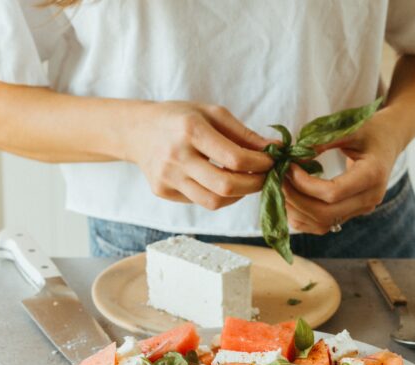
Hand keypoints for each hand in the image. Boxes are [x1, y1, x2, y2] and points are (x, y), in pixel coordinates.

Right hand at [126, 101, 273, 209]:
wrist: (138, 130)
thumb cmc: (181, 118)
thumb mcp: (212, 113)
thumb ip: (244, 133)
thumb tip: (277, 148)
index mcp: (190, 129)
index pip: (234, 158)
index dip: (260, 164)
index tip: (272, 161)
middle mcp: (176, 155)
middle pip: (226, 185)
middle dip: (254, 185)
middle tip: (265, 177)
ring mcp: (166, 177)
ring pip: (213, 202)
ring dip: (238, 195)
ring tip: (246, 182)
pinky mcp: (162, 191)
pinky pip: (199, 201)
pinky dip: (218, 196)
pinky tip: (222, 183)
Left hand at [283, 110, 403, 234]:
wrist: (390, 140)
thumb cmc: (371, 129)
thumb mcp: (349, 128)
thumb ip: (321, 140)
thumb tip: (293, 156)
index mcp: (372, 175)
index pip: (333, 192)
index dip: (304, 184)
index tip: (288, 167)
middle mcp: (369, 198)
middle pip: (324, 214)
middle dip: (295, 199)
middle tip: (278, 179)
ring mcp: (361, 209)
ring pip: (322, 224)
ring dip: (296, 210)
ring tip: (281, 187)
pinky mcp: (351, 213)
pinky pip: (322, 225)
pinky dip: (302, 216)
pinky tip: (290, 197)